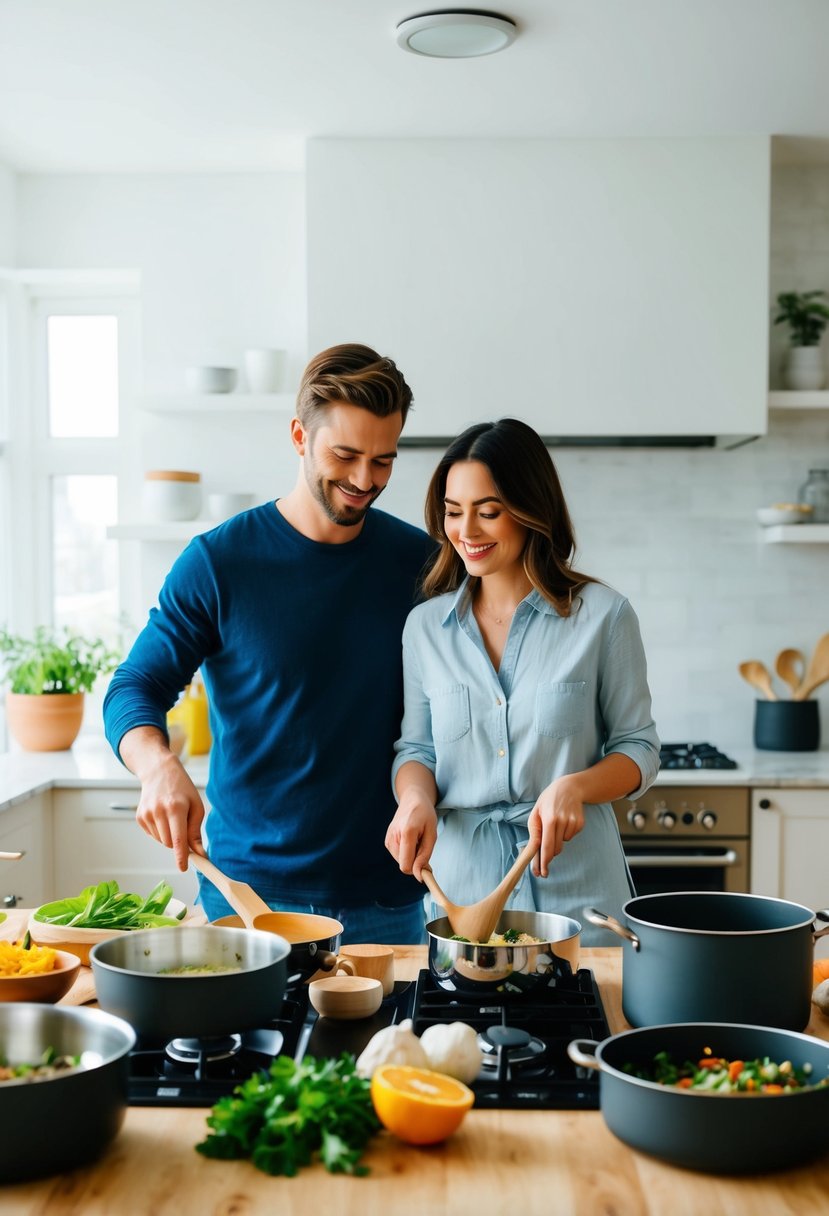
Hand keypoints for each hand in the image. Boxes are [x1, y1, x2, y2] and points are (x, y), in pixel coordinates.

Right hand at [135, 752, 206, 871]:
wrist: (159, 771)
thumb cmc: (182, 788)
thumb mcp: (196, 806)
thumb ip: (196, 831)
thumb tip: (199, 853)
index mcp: (175, 808)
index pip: (177, 839)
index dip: (181, 856)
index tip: (183, 868)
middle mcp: (158, 812)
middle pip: (169, 843)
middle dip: (178, 843)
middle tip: (183, 827)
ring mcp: (146, 814)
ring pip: (161, 841)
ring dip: (169, 836)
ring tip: (172, 817)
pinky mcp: (139, 817)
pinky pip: (153, 835)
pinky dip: (160, 831)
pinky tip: (162, 815)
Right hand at [385, 791, 437, 881]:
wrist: (412, 799)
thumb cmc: (425, 815)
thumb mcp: (432, 834)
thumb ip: (425, 855)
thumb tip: (419, 875)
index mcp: (406, 832)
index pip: (406, 865)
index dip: (417, 871)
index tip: (428, 869)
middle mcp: (393, 836)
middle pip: (404, 865)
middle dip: (416, 862)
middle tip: (424, 847)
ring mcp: (388, 839)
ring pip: (401, 862)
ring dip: (411, 857)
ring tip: (416, 841)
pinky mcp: (387, 841)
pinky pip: (398, 856)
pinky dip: (406, 853)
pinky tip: (410, 840)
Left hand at [527, 776, 585, 877]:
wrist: (569, 787)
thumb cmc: (548, 801)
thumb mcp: (536, 813)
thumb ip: (534, 832)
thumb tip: (533, 851)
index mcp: (549, 819)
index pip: (546, 846)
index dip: (543, 861)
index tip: (541, 873)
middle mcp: (562, 821)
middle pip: (555, 849)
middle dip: (548, 855)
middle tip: (544, 862)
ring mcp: (573, 822)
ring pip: (563, 843)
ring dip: (557, 841)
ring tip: (555, 825)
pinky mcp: (580, 823)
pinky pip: (570, 837)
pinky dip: (565, 834)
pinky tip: (564, 822)